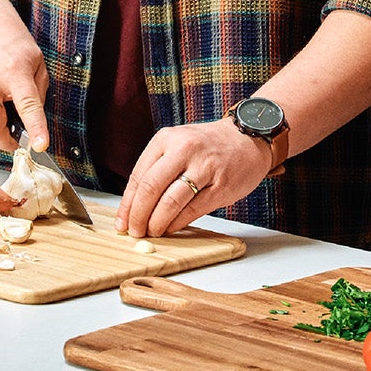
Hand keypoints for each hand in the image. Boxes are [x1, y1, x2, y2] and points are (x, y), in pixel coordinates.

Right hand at [0, 12, 48, 151]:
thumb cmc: (11, 43)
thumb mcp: (37, 63)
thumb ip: (37, 95)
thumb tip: (32, 124)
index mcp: (14, 71)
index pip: (27, 105)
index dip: (35, 127)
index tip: (40, 145)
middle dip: (4, 140)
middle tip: (15, 136)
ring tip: (1, 101)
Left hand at [116, 118, 272, 238]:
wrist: (248, 138)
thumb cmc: (208, 146)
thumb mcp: (178, 144)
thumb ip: (157, 168)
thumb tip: (134, 206)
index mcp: (167, 138)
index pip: (138, 176)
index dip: (127, 204)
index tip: (121, 222)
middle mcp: (184, 150)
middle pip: (150, 189)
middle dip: (138, 216)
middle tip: (134, 231)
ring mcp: (205, 167)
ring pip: (171, 202)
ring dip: (157, 223)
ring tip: (152, 232)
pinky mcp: (221, 186)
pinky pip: (193, 210)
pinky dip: (178, 223)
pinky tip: (171, 228)